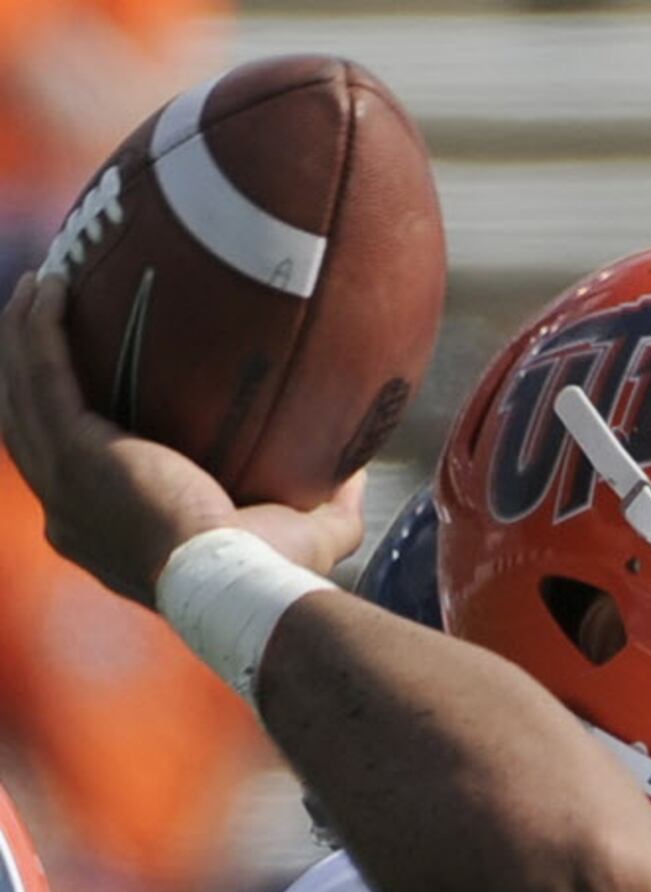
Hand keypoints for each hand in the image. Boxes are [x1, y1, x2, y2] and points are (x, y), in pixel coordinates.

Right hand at [0, 272, 363, 604]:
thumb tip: (356, 472)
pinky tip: (50, 283)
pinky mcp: (76, 450)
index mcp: (104, 539)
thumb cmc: (270, 577)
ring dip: (22, 337)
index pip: (71, 482)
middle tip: (44, 324)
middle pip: (32, 430)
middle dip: (29, 375)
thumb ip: (330, 509)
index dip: (69, 433)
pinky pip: (44, 371)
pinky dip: (39, 328)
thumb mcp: (303, 540)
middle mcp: (70, 515)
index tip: (86, 398)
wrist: (238, 588)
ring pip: (24, 393)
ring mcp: (65, 482)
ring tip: (39, 288)